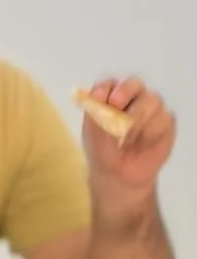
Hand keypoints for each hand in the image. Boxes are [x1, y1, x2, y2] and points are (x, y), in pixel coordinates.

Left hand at [80, 76, 176, 206]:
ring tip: (126, 139)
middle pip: (135, 83)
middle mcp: (132, 99)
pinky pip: (163, 118)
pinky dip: (150, 131)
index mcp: (110, 98)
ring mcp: (151, 109)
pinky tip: (142, 143)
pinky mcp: (166, 122)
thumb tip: (97, 95)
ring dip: (137, 119)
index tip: (101, 97)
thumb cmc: (103, 151)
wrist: (120, 175)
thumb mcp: (92, 133)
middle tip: (116, 104)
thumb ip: (94, 113)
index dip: (107, 87)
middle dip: (126, 91)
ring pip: (152, 100)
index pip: (110, 83)